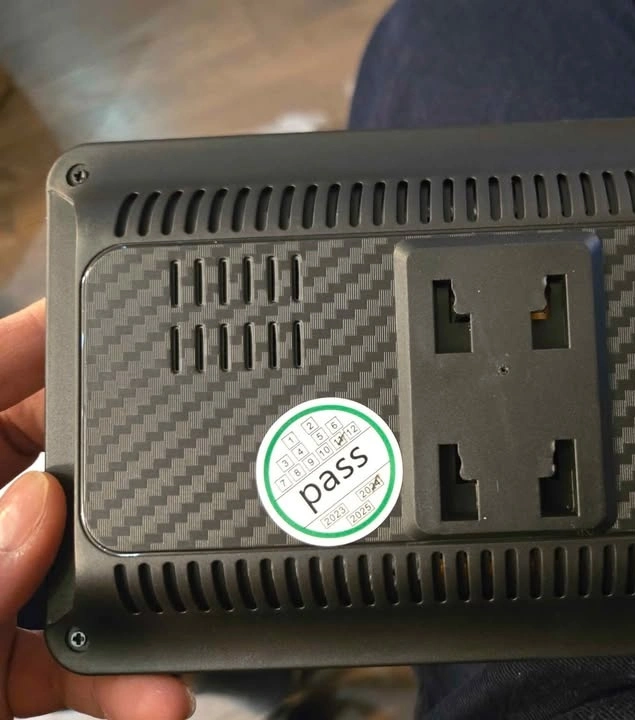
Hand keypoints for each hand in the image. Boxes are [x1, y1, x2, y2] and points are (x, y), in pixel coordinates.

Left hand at [0, 300, 193, 719]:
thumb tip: (35, 511)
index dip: (35, 340)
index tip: (105, 312)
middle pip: (46, 473)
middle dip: (117, 489)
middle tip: (178, 487)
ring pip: (72, 573)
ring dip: (135, 608)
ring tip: (174, 648)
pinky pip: (74, 652)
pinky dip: (123, 678)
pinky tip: (155, 699)